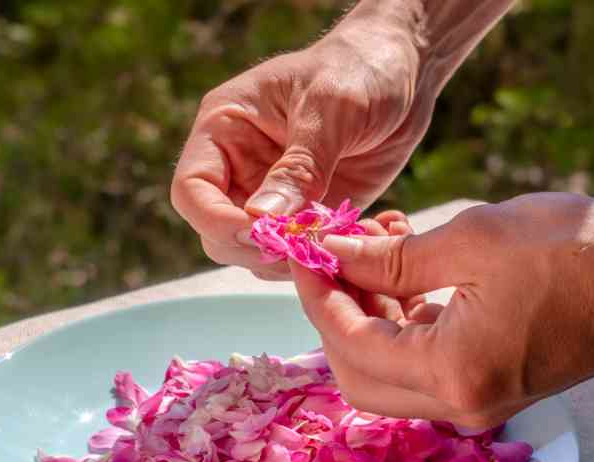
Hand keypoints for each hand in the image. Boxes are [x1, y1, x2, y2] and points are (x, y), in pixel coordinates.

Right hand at [171, 1, 437, 279]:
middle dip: (254, 247)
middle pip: (217, 232)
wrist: (400, 72)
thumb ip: (299, 165)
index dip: (216, 220)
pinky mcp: (305, 214)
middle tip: (305, 246)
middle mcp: (237, 167)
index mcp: (224, 130)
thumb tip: (259, 218)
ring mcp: (270, 195)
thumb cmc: (359, 70)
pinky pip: (296, 253)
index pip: (192, 189)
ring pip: (254, 252)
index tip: (261, 233)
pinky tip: (349, 242)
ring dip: (288, 260)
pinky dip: (317, 259)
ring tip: (332, 243)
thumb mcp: (331, 108)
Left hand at [292, 192, 593, 426]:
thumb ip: (388, 257)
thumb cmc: (580, 253)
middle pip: (358, 371)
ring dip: (365, 312)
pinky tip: (400, 271)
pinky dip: (398, 321)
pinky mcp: (487, 383)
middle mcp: (459, 403)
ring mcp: (474, 399)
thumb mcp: (472, 240)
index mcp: (453, 373)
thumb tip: (329, 253)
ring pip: (385, 368)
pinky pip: (419, 362)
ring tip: (370, 247)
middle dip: (333, 311)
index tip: (299, 252)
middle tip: (329, 255)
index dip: (316, 294)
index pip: (350, 343)